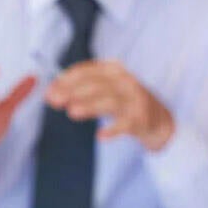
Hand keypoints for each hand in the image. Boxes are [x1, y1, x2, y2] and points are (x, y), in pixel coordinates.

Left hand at [45, 60, 174, 150]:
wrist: (158, 119)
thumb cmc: (123, 100)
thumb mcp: (103, 88)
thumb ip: (78, 89)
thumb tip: (51, 93)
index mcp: (113, 70)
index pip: (87, 70)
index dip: (66, 80)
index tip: (49, 91)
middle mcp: (125, 81)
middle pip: (96, 84)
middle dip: (73, 92)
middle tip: (55, 101)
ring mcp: (134, 99)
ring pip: (109, 101)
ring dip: (90, 106)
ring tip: (72, 112)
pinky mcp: (141, 119)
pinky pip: (126, 124)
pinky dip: (113, 130)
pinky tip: (100, 136)